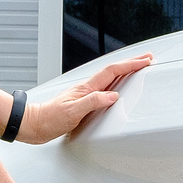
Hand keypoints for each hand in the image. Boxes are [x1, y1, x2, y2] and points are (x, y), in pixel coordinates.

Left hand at [15, 54, 152, 143]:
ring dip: (126, 72)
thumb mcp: (73, 112)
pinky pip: (105, 89)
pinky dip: (117, 84)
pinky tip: (119, 87)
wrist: (34, 124)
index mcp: (86, 88)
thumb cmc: (50, 119)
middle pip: (114, 71)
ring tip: (138, 68)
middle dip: (131, 63)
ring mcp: (85, 94)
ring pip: (110, 78)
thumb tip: (112, 96)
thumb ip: (93, 102)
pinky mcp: (84, 102)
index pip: (112, 72)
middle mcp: (87, 88)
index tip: (145, 61)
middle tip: (148, 58)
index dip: (130, 65)